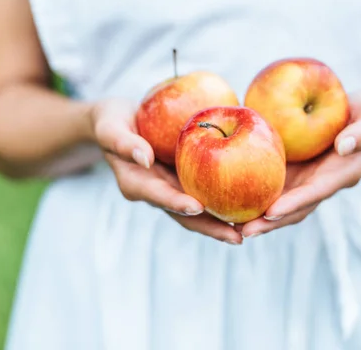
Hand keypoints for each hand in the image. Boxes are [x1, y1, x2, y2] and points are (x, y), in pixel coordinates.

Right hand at [91, 99, 242, 243]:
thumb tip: (144, 157)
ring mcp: (170, 188)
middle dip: (210, 227)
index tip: (198, 209)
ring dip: (221, 221)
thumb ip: (124, 143)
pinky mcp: (183, 180)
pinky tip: (249, 199)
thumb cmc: (111, 122)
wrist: (117, 122)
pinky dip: (223, 197)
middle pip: (184, 214)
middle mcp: (156, 192)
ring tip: (249, 229)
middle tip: (237, 237)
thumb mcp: (110, 127)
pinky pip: (205, 190)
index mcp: (136, 184)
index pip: (159, 196)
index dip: (177, 204)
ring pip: (198, 209)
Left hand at [240, 93, 360, 237]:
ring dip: (258, 215)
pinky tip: (230, 195)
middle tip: (243, 231)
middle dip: (270, 222)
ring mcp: (306, 180)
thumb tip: (344, 145)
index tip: (272, 213)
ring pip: (281, 202)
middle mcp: (321, 183)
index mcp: (341, 175)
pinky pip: (273, 184)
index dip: (294, 204)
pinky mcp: (294, 171)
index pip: (315, 193)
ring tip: (230, 223)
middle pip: (294, 208)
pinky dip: (254, 193)